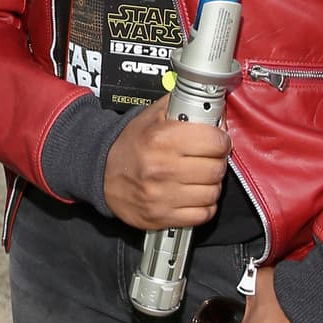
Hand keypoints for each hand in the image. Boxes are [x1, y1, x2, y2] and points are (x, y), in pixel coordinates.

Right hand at [103, 97, 229, 229]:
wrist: (101, 172)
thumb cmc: (130, 145)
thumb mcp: (152, 116)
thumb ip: (183, 106)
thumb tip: (215, 110)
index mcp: (161, 139)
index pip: (215, 141)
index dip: (221, 140)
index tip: (217, 141)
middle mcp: (162, 169)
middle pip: (217, 169)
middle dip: (216, 162)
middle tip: (207, 159)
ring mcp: (161, 196)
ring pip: (212, 193)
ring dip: (211, 185)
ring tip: (199, 177)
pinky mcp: (161, 216)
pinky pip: (203, 214)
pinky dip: (203, 205)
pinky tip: (193, 195)